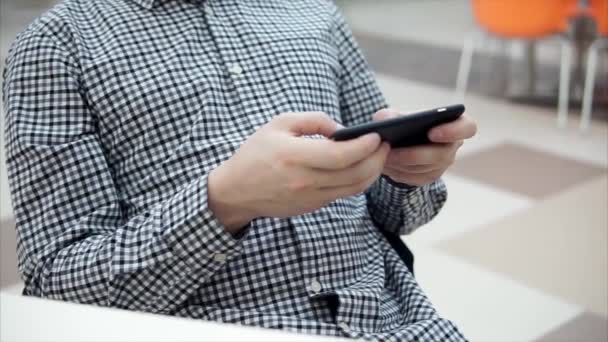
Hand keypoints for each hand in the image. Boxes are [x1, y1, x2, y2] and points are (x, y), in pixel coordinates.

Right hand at [208, 112, 390, 233]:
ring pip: (354, 188)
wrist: (236, 191)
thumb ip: (313, 121)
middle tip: (385, 145)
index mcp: (295, 157)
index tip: (377, 136)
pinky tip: (360, 167)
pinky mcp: (312, 206)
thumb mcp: (279, 125)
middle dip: (377, 159)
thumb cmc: (255, 154)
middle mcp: (305, 181)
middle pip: (355, 175)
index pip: (341, 155)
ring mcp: (310, 197)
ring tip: (377, 156)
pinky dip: (357, 181)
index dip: (365, 146)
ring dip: (372, 172)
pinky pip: (342, 194)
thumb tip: (341, 128)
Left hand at [374, 108, 476, 186]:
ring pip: (426, 169)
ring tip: (383, 157)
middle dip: (414, 154)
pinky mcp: (429, 176)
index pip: (467, 128)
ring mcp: (443, 164)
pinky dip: (399, 172)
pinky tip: (386, 165)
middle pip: (441, 155)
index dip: (453, 132)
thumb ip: (390, 114)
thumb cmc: (403, 122)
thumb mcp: (395, 114)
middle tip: (391, 151)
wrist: (399, 140)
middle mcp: (453, 145)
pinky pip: (416, 178)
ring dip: (403, 164)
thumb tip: (385, 120)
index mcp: (454, 123)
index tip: (431, 133)